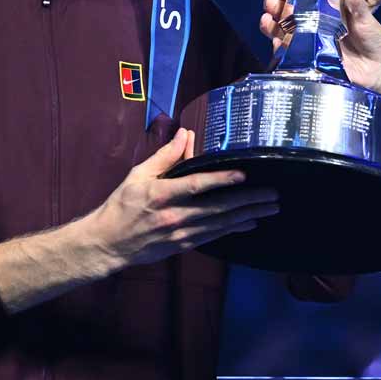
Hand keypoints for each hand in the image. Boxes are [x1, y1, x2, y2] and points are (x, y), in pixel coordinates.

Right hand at [81, 129, 278, 269]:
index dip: (221, 180)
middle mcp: (174, 216)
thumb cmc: (122, 206)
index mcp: (161, 195)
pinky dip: (233, 229)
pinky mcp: (182, 245)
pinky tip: (250, 222)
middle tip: (272, 194)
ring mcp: (180, 233)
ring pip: (220, 224)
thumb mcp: (138, 175)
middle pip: (217, 208)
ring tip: (270, 207)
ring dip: (247, 215)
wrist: (108, 243)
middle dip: (248, 201)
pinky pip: (214, 236)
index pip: (196, 185)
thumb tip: (186, 134)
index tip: (243, 175)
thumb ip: (165, 156)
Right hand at [260, 0, 380, 100]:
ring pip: (282, 28)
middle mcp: (314, 22)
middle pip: (287, 10)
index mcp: (327, 8)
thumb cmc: (374, 40)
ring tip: (269, 16)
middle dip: (276, 3)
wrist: (378, 71)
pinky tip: (275, 37)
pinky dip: (277, 43)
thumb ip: (356, 1)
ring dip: (271, 21)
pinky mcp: (307, 59)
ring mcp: (309, 40)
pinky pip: (286, 50)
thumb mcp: (366, 18)